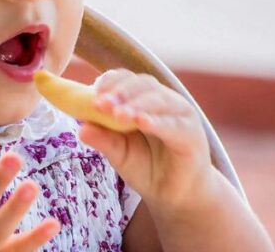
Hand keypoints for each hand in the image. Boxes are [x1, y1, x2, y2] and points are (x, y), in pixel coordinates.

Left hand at [77, 69, 218, 210]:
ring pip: (158, 100)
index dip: (110, 83)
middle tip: (101, 104)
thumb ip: (104, 139)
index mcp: (144, 98)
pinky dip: (158, 122)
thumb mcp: (119, 153)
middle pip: (143, 84)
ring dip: (137, 105)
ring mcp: (181, 115)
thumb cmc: (147, 167)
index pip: (126, 80)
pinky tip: (143, 123)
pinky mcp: (192, 134)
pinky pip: (174, 124)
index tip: (92, 94)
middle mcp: (164, 100)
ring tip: (119, 115)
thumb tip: (81, 129)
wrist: (175, 196)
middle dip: (120, 92)